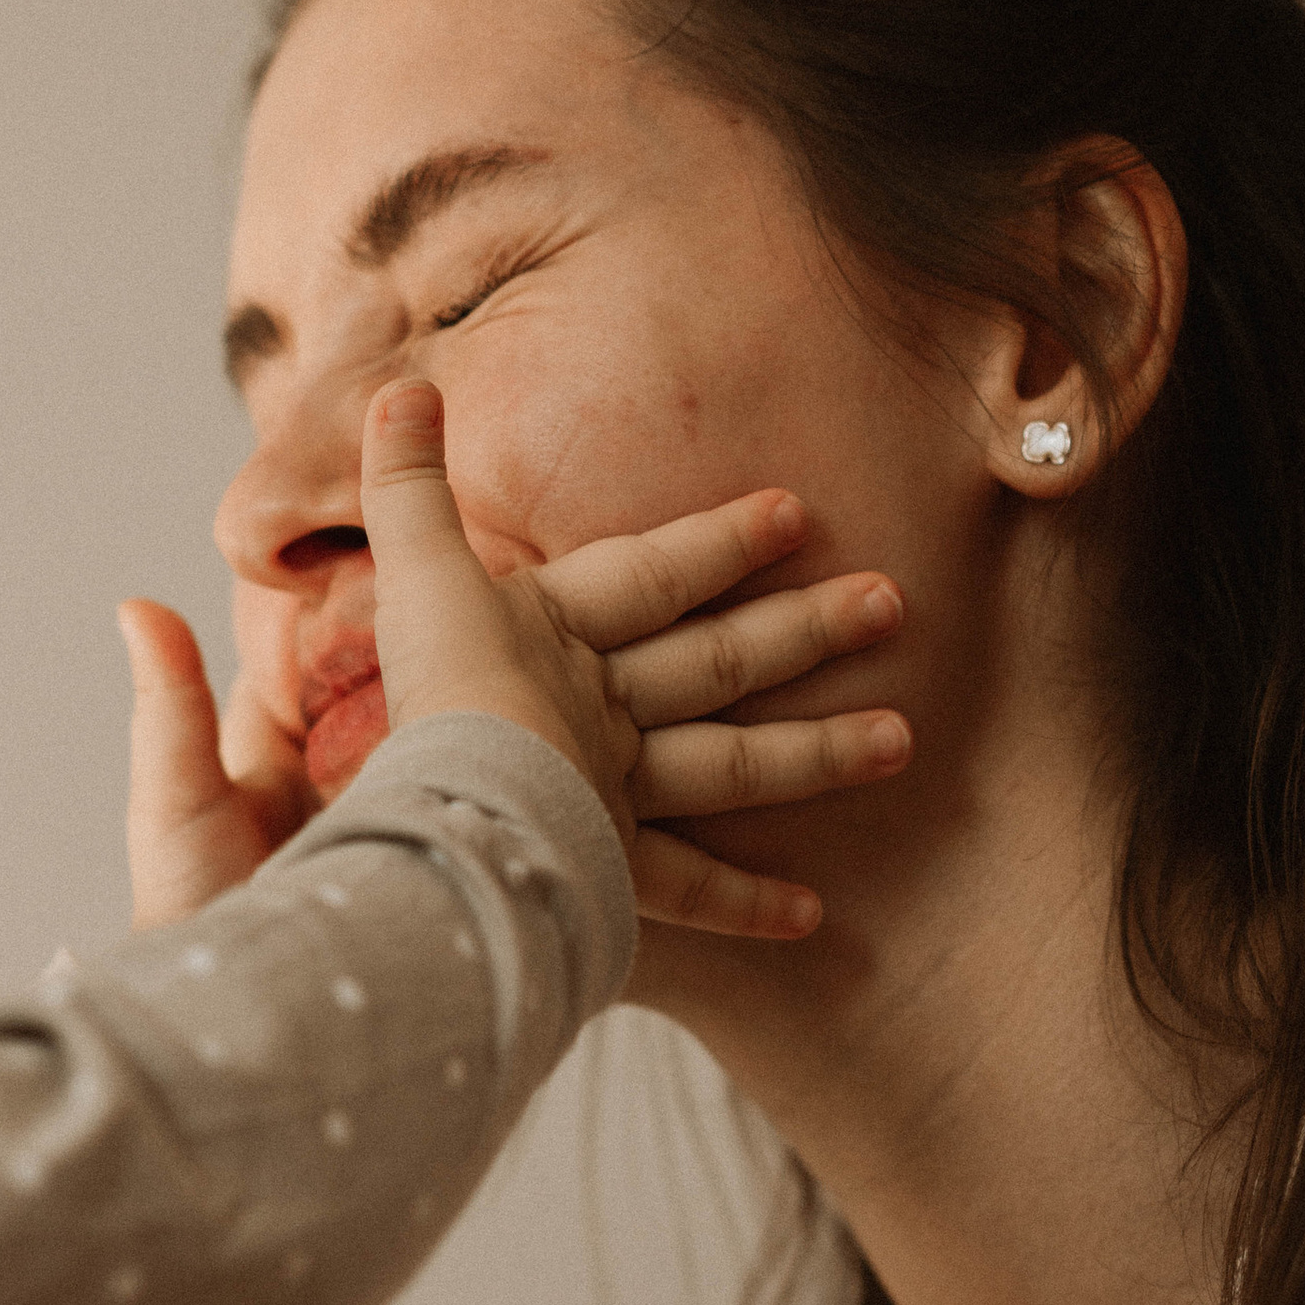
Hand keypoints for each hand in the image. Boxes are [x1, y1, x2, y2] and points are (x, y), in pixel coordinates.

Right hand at [125, 384, 908, 938]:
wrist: (451, 811)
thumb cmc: (430, 693)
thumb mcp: (410, 574)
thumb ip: (406, 490)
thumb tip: (402, 387)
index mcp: (556, 632)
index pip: (653, 574)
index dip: (721, 542)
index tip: (796, 514)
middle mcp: (602, 706)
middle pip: (717, 661)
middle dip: (804, 630)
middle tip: (892, 604)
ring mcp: (617, 788)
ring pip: (732, 765)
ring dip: (818, 753)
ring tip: (901, 740)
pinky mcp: (613, 868)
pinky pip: (688, 889)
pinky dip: (747, 904)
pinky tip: (812, 917)